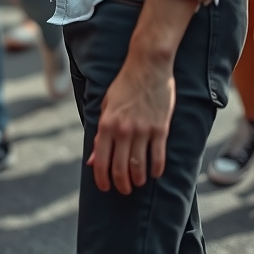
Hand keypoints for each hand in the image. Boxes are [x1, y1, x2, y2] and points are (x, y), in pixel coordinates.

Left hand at [88, 49, 174, 193]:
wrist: (148, 65)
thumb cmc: (125, 84)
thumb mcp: (107, 105)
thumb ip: (100, 134)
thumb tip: (93, 159)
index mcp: (107, 123)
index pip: (101, 161)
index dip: (102, 179)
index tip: (105, 187)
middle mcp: (123, 129)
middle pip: (120, 169)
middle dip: (121, 184)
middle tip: (124, 189)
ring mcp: (143, 130)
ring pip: (139, 167)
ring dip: (138, 179)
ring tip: (138, 181)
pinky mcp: (160, 129)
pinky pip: (158, 158)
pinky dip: (156, 170)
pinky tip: (154, 172)